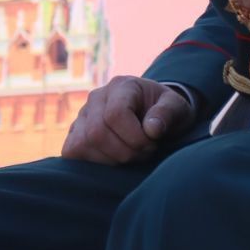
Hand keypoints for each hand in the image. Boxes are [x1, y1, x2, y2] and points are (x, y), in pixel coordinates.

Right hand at [61, 76, 195, 165]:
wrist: (153, 115)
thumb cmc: (165, 112)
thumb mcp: (177, 107)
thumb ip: (168, 113)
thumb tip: (152, 129)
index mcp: (122, 86)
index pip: (115, 114)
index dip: (134, 137)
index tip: (152, 143)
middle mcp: (96, 97)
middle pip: (97, 133)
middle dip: (125, 152)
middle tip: (144, 153)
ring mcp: (82, 116)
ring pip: (82, 145)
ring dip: (112, 160)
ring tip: (132, 156)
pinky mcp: (74, 134)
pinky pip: (72, 152)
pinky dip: (94, 163)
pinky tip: (115, 160)